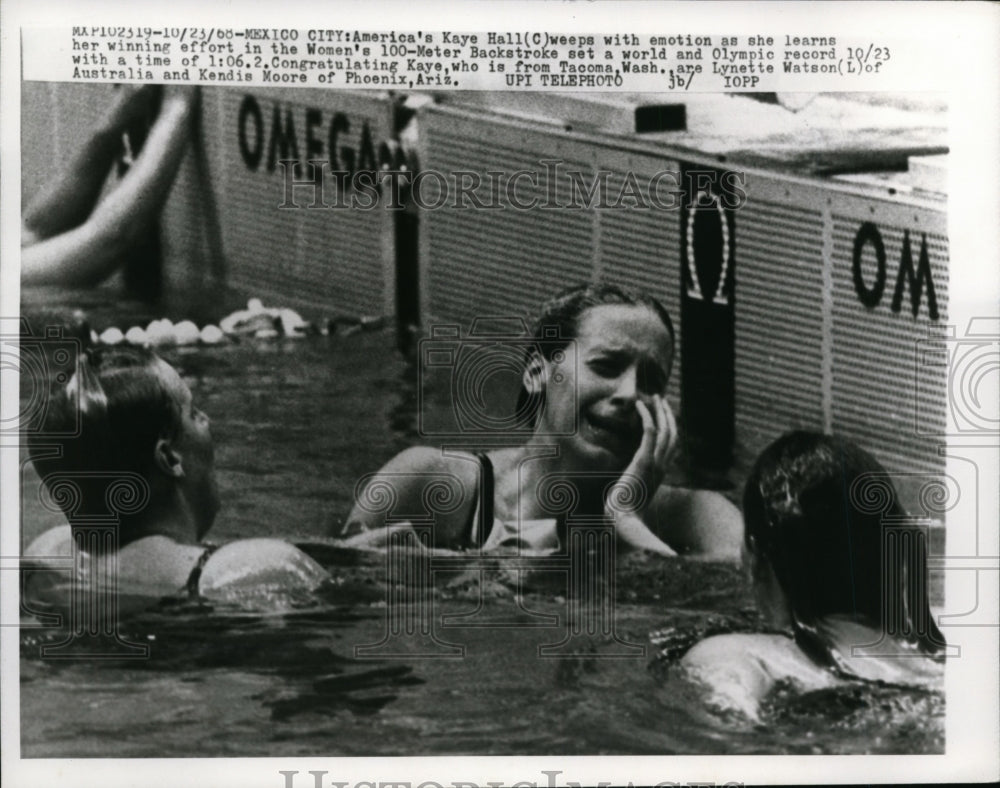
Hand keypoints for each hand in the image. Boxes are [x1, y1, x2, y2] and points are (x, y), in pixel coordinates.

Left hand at [604, 394, 677, 556]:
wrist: (623, 522)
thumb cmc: (624, 513)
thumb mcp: (632, 496)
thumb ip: (634, 486)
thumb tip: (627, 484)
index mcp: (661, 474)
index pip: (671, 447)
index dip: (670, 429)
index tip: (663, 417)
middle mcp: (662, 467)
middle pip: (673, 435)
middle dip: (669, 416)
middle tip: (661, 400)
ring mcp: (655, 463)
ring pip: (665, 430)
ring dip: (661, 411)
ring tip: (655, 397)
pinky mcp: (644, 460)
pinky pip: (650, 432)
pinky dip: (647, 416)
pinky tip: (639, 405)